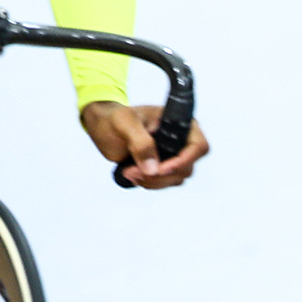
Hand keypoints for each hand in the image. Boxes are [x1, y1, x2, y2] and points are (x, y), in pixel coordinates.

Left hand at [80, 101, 208, 188]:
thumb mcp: (124, 123)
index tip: (160, 168)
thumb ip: (140, 142)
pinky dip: (150, 183)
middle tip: (133, 171)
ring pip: (176, 178)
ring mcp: (173, 155)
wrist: (103, 126)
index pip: (198, 146)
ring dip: (153, 181)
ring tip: (128, 172)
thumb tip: (153, 168)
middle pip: (186, 167)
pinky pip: (165, 182)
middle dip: (160, 174)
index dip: (183, 160)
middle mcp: (182, 140)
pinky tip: (132, 175)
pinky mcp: (163, 167)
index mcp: (180, 123)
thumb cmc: (114, 118)